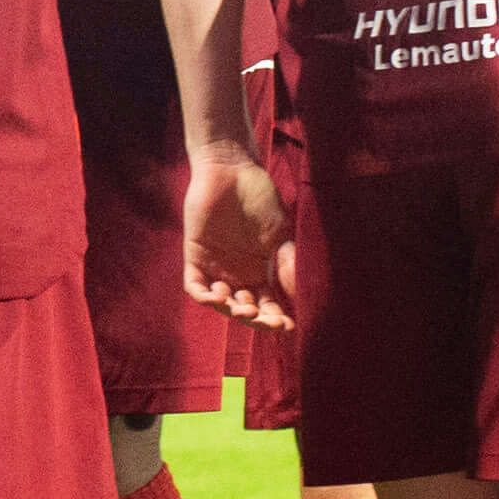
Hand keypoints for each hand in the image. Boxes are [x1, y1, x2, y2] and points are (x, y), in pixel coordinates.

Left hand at [182, 150, 296, 327]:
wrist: (232, 171)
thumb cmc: (260, 200)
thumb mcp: (280, 234)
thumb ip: (287, 263)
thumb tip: (303, 295)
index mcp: (261, 272)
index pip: (268, 305)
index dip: (276, 319)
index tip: (289, 326)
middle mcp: (238, 274)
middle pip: (246, 310)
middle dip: (257, 320)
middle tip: (267, 322)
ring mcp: (216, 267)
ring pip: (221, 303)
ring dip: (232, 311)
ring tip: (245, 309)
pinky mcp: (195, 256)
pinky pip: (195, 286)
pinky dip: (205, 296)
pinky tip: (219, 296)